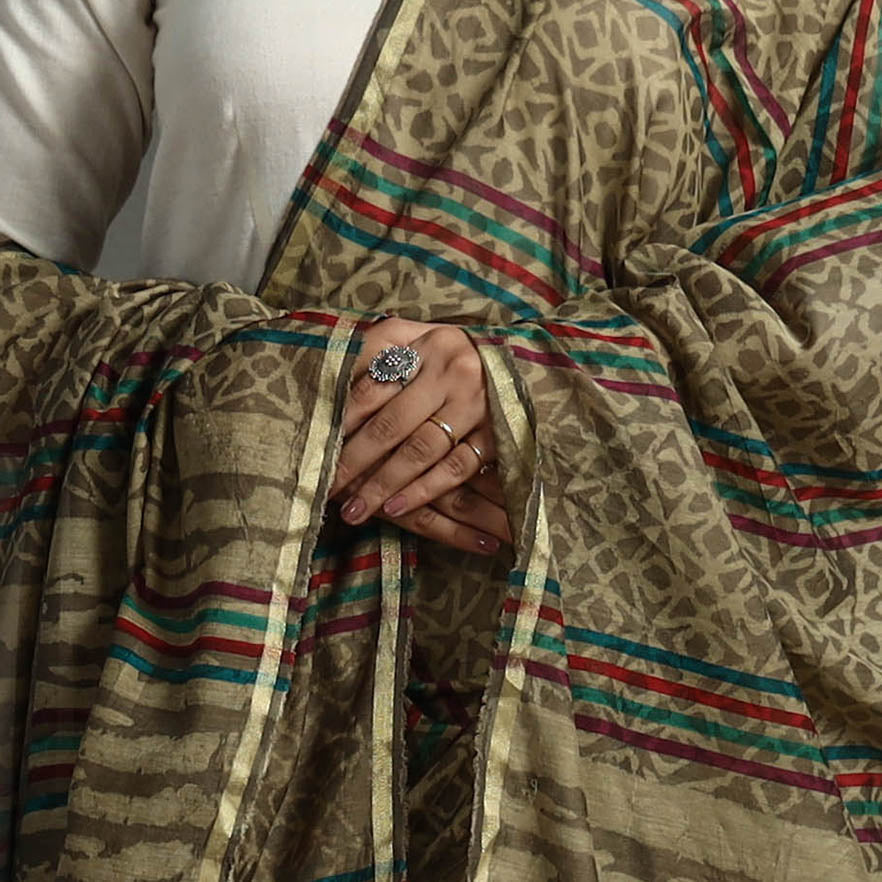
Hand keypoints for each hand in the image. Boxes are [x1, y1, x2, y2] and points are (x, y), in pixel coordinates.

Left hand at [329, 317, 511, 553]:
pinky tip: (396, 508)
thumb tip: (328, 383)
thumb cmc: (445, 353)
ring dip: (385, 483)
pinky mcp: (496, 436)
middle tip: (327, 488)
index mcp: (429, 346)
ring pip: (422, 450)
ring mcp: (478, 407)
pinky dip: (424, 490)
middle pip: (393, 424)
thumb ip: (373, 351)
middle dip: (355, 460)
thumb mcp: (410, 337)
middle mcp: (455, 373)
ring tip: (355, 509)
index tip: (317, 449)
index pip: (374, 387)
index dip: (342, 421)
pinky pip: (455, 469)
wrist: (510, 364)